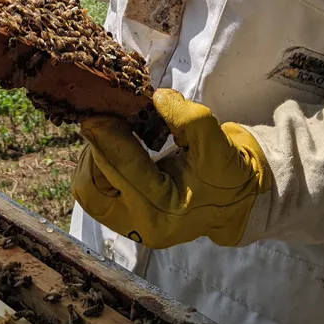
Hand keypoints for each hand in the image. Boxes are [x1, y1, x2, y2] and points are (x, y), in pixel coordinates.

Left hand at [73, 88, 270, 248]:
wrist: (236, 195)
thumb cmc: (226, 170)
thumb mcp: (216, 142)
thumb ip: (186, 118)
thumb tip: (154, 98)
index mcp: (166, 213)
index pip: (126, 171)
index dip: (109, 138)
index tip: (99, 114)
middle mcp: (142, 225)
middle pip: (92, 188)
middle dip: (96, 150)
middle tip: (106, 120)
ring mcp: (130, 223)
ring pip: (87, 188)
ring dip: (94, 156)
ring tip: (113, 131)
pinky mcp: (122, 214)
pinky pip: (94, 189)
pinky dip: (97, 163)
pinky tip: (115, 145)